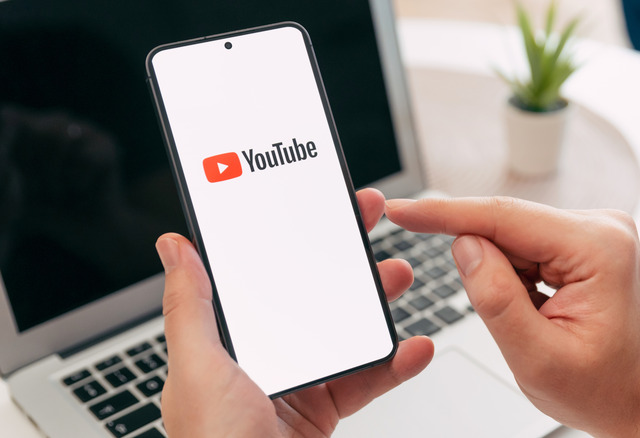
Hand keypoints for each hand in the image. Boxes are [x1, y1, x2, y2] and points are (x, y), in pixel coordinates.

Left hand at [156, 188, 433, 436]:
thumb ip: (189, 306)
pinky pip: (366, 380)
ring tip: (400, 277)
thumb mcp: (196, 367)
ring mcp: (297, 381)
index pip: (260, 273)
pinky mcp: (325, 409)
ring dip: (376, 303)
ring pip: (345, 331)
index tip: (314, 206)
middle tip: (370, 224)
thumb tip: (173, 247)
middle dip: (342, 257)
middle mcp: (263, 354)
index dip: (288, 236)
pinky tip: (414, 348)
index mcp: (228, 338)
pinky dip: (394, 364)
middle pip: (310, 294)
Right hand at [385, 197, 639, 436]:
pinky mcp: (582, 240)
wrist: (636, 397)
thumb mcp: (537, 358)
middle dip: (488, 269)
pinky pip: (524, 246)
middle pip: (506, 228)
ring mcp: (593, 230)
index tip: (403, 211)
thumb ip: (495, 299)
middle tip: (515, 321)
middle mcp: (602, 227)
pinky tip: (541, 308)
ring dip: (506, 278)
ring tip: (538, 321)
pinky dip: (516, 277)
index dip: (444, 213)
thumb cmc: (602, 387)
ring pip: (511, 238)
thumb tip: (463, 245)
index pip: (503, 217)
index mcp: (598, 248)